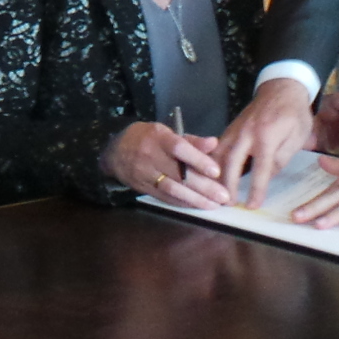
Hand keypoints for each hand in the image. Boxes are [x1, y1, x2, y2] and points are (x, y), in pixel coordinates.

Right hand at [100, 120, 231, 205]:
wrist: (115, 151)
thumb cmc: (147, 138)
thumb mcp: (167, 132)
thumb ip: (191, 140)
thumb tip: (214, 143)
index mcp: (158, 138)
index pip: (179, 149)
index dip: (197, 160)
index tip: (216, 171)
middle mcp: (150, 156)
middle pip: (178, 173)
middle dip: (203, 187)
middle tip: (223, 196)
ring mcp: (145, 174)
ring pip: (171, 189)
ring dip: (194, 199)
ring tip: (213, 205)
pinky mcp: (143, 188)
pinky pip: (164, 197)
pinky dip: (182, 203)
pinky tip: (196, 206)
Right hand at [212, 76, 314, 206]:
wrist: (282, 88)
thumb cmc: (294, 114)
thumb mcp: (297, 137)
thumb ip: (281, 158)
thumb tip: (266, 177)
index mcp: (267, 135)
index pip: (260, 168)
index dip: (256, 189)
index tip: (252, 205)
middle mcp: (247, 132)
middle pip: (231, 162)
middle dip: (227, 185)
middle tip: (226, 203)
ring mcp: (235, 129)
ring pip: (218, 154)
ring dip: (215, 175)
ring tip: (215, 193)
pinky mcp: (230, 129)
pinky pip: (216, 148)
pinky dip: (211, 162)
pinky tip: (210, 175)